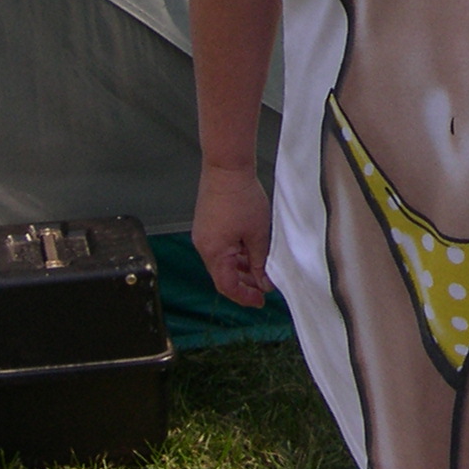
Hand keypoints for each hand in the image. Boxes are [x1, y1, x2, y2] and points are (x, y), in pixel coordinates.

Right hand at [192, 163, 273, 307]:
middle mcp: (204, 247)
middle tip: (264, 288)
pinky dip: (235, 255)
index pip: (227, 286)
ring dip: (240, 269)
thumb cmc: (242, 196)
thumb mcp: (257, 233)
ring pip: (223, 262)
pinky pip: (220, 249)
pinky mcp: (207, 226)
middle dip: (244, 284)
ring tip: (261, 271)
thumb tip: (264, 281)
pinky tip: (250, 253)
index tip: (260, 301)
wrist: (226, 167)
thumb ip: (260, 261)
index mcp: (214, 253)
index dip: (244, 296)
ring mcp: (203, 236)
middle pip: (223, 276)